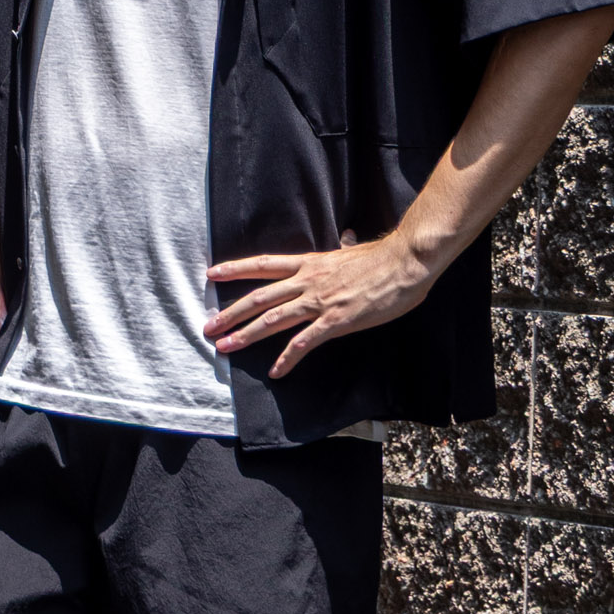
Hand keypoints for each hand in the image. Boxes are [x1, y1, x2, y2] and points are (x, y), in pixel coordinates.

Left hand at [204, 229, 434, 378]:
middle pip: (259, 297)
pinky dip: (288, 358)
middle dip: (231, 313)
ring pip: (273, 320)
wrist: (404, 263)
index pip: (263, 265)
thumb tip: (345, 242)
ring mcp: (319, 302)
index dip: (235, 269)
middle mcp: (307, 281)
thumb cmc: (383, 259)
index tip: (212, 273)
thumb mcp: (353, 252)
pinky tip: (277, 372)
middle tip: (209, 327)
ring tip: (226, 347)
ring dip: (247, 335)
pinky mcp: (335, 321)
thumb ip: (342, 252)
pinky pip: (304, 343)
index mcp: (309, 263)